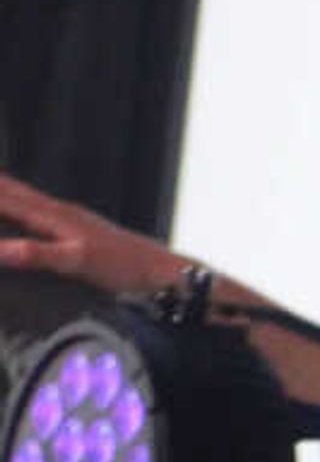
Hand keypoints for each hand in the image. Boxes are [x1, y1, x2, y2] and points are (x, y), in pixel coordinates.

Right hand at [0, 172, 190, 297]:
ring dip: (11, 191)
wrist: (162, 270)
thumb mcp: (75, 261)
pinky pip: (46, 213)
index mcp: (56, 216)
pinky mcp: (83, 231)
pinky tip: (34, 213)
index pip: (9, 200)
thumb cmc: (123, 266)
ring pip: (33, 200)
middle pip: (19, 193)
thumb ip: (36, 254)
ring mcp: (74, 220)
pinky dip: (29, 206)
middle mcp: (63, 212)